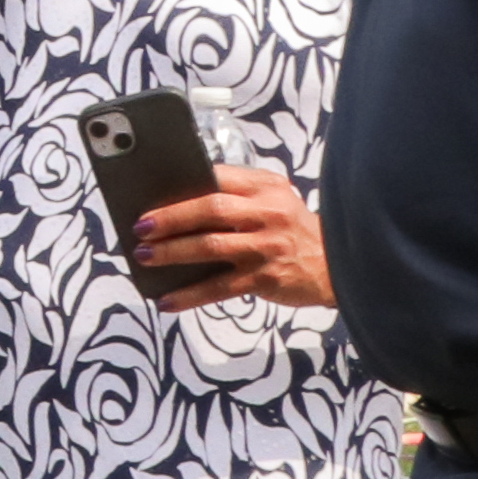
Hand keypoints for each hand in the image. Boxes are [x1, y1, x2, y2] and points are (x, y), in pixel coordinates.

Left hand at [133, 161, 329, 309]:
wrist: (336, 263)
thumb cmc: (291, 229)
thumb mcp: (273, 199)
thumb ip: (237, 195)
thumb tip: (176, 205)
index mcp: (266, 188)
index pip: (219, 178)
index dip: (183, 187)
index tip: (151, 196)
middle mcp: (267, 214)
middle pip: (211, 209)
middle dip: (171, 219)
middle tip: (142, 228)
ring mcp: (266, 247)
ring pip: (210, 247)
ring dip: (172, 253)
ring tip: (145, 256)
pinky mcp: (264, 279)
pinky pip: (219, 287)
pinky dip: (189, 296)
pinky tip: (167, 300)